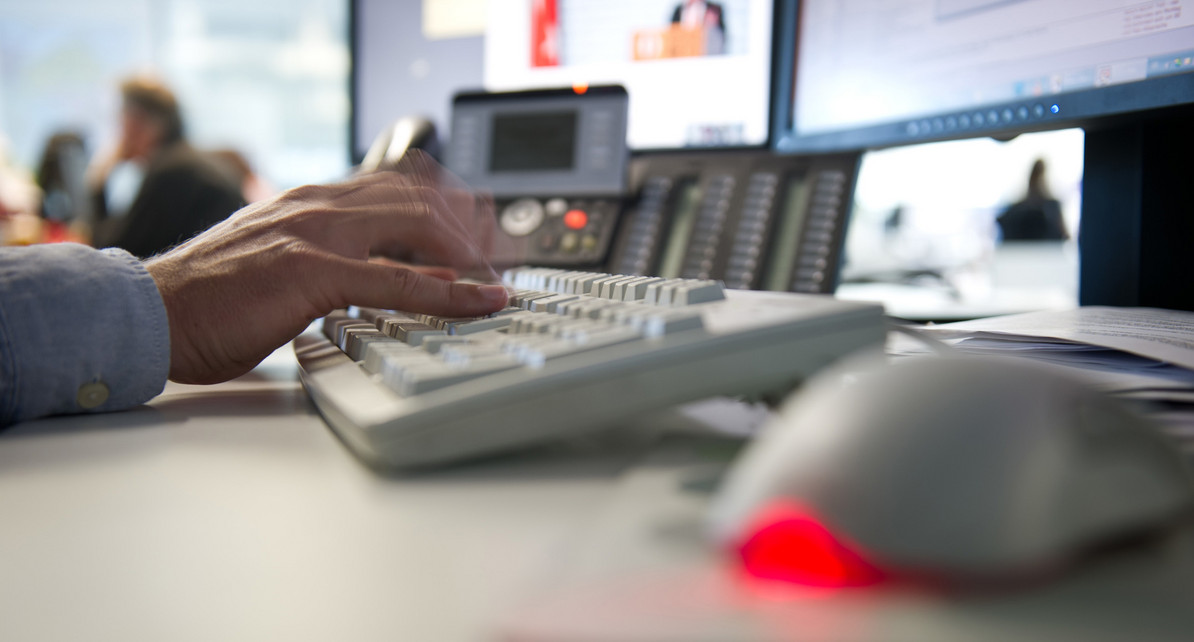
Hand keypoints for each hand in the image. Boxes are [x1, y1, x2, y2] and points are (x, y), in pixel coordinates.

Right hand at [144, 152, 508, 384]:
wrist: (152, 313)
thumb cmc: (210, 299)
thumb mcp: (282, 265)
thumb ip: (336, 261)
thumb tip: (397, 278)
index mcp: (311, 202)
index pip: (397, 186)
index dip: (448, 206)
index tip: (480, 230)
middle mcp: (319, 206)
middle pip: (419, 198)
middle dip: (469, 225)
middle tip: (502, 256)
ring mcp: (317, 234)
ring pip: (417, 226)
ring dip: (469, 251)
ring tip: (500, 275)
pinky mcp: (313, 271)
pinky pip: (399, 280)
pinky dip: (449, 291)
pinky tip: (479, 300)